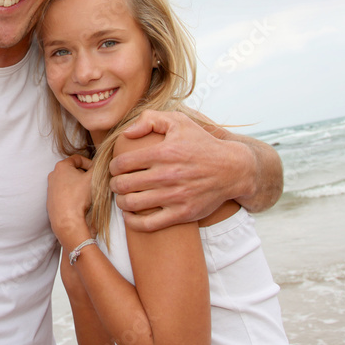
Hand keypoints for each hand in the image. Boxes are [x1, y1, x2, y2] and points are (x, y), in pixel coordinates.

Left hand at [47, 155, 93, 249]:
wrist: (67, 220)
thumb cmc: (79, 197)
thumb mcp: (93, 178)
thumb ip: (98, 167)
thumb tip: (101, 164)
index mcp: (61, 166)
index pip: (78, 158)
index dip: (89, 163)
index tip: (96, 171)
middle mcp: (53, 175)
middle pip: (72, 170)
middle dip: (84, 175)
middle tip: (93, 182)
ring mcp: (50, 189)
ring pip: (68, 182)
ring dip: (78, 185)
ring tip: (87, 193)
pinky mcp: (51, 201)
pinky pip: (64, 194)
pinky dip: (72, 195)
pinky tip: (79, 202)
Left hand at [109, 110, 254, 231]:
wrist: (232, 169)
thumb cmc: (201, 144)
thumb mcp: (179, 121)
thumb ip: (150, 120)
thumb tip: (126, 133)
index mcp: (163, 152)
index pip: (122, 163)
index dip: (113, 166)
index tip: (116, 168)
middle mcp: (167, 175)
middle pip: (123, 184)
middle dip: (114, 183)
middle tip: (118, 182)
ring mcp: (174, 196)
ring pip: (131, 203)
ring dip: (121, 200)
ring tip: (124, 196)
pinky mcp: (182, 214)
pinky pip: (147, 224)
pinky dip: (132, 221)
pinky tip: (130, 214)